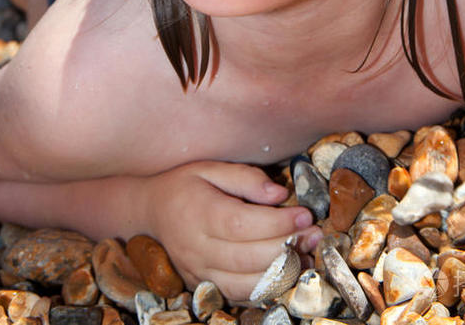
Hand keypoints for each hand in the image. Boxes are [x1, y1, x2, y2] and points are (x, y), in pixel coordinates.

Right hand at [148, 160, 320, 301]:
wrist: (150, 212)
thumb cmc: (185, 185)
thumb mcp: (211, 168)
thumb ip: (246, 178)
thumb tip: (279, 194)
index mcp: (200, 213)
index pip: (244, 225)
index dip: (278, 223)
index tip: (305, 214)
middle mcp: (197, 248)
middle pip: (248, 258)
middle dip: (287, 247)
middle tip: (314, 234)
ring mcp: (199, 272)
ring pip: (246, 284)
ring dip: (282, 273)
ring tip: (306, 254)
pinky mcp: (204, 287)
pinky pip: (239, 295)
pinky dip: (266, 288)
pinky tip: (287, 272)